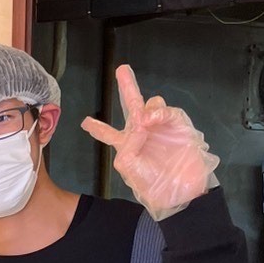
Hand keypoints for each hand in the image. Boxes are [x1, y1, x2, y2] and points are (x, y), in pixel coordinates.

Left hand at [82, 64, 219, 220]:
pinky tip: (151, 119)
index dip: (97, 128)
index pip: (109, 134)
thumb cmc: (152, 185)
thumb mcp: (129, 167)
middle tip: (121, 70)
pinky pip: (168, 112)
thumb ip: (127, 144)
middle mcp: (143, 133)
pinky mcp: (179, 127)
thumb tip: (139, 123)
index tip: (85, 122)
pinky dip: (159, 112)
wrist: (179, 193)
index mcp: (127, 145)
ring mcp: (161, 128)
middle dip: (127, 87)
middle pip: (132, 106)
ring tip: (143, 120)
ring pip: (152, 104)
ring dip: (144, 107)